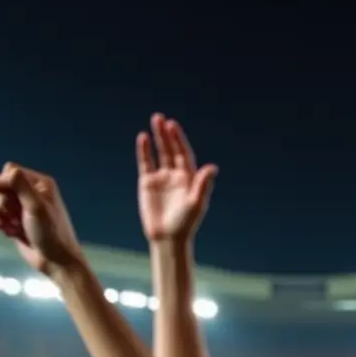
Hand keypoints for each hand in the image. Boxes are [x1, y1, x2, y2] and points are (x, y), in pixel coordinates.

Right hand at [0, 165, 83, 275]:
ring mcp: (22, 208)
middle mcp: (31, 193)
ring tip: (11, 224)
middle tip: (11, 214)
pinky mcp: (16, 222)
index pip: (9, 170)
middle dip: (0, 200)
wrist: (56, 261)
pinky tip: (12, 233)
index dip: (0, 181)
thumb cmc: (50, 233)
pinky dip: (2, 224)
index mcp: (40, 184)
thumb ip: (19, 185)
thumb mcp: (36, 205)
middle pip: (0, 186)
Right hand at [137, 113, 217, 242]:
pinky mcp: (147, 183)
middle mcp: (176, 175)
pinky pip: (146, 162)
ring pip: (159, 152)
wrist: (168, 238)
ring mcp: (161, 177)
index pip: (184, 153)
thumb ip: (203, 185)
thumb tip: (213, 168)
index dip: (179, 139)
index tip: (173, 125)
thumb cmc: (185, 223)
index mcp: (189, 178)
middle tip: (160, 119)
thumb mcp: (196, 203)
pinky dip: (144, 151)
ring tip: (154, 120)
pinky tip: (143, 138)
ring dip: (157, 137)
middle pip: (171, 149)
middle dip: (167, 134)